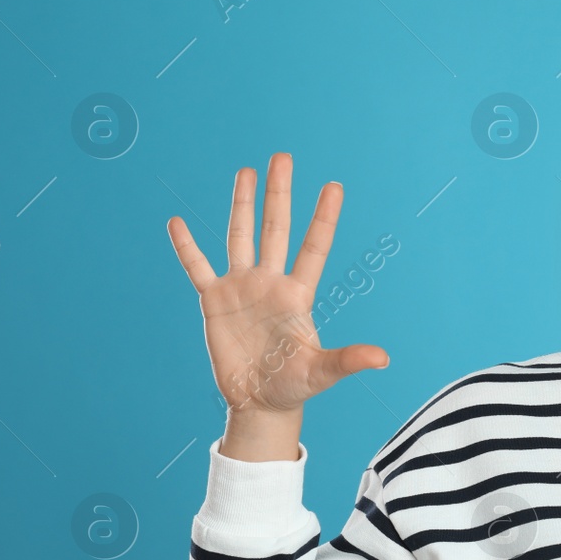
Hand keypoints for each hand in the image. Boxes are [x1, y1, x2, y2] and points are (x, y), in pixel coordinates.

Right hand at [167, 152, 388, 415]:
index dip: (323, 217)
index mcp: (298, 295)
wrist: (259, 402)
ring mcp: (242, 288)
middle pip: (276, 229)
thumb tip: (383, 359)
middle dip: (279, 194)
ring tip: (246, 171)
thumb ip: (349, 360)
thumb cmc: (295, 386)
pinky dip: (187, 247)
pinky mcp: (214, 302)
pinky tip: (177, 223)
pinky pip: (197, 268)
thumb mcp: (322, 372)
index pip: (314, 247)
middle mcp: (270, 282)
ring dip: (242, 205)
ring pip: (240, 237)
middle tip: (283, 157)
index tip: (334, 185)